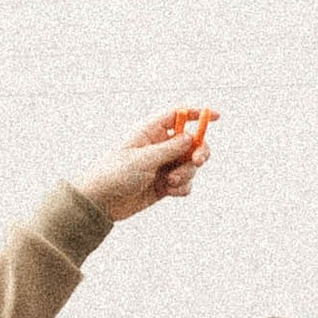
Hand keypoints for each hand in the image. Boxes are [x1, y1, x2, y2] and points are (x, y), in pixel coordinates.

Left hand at [70, 111, 215, 224]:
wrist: (101, 202)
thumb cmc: (115, 174)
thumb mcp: (143, 158)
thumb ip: (170, 148)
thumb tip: (191, 137)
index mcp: (150, 132)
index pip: (178, 116)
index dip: (197, 114)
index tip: (216, 116)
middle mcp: (159, 147)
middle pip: (191, 142)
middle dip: (199, 151)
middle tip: (197, 161)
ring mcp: (163, 166)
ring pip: (190, 165)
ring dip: (186, 174)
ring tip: (171, 182)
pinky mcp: (165, 185)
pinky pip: (185, 183)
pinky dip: (182, 187)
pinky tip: (170, 192)